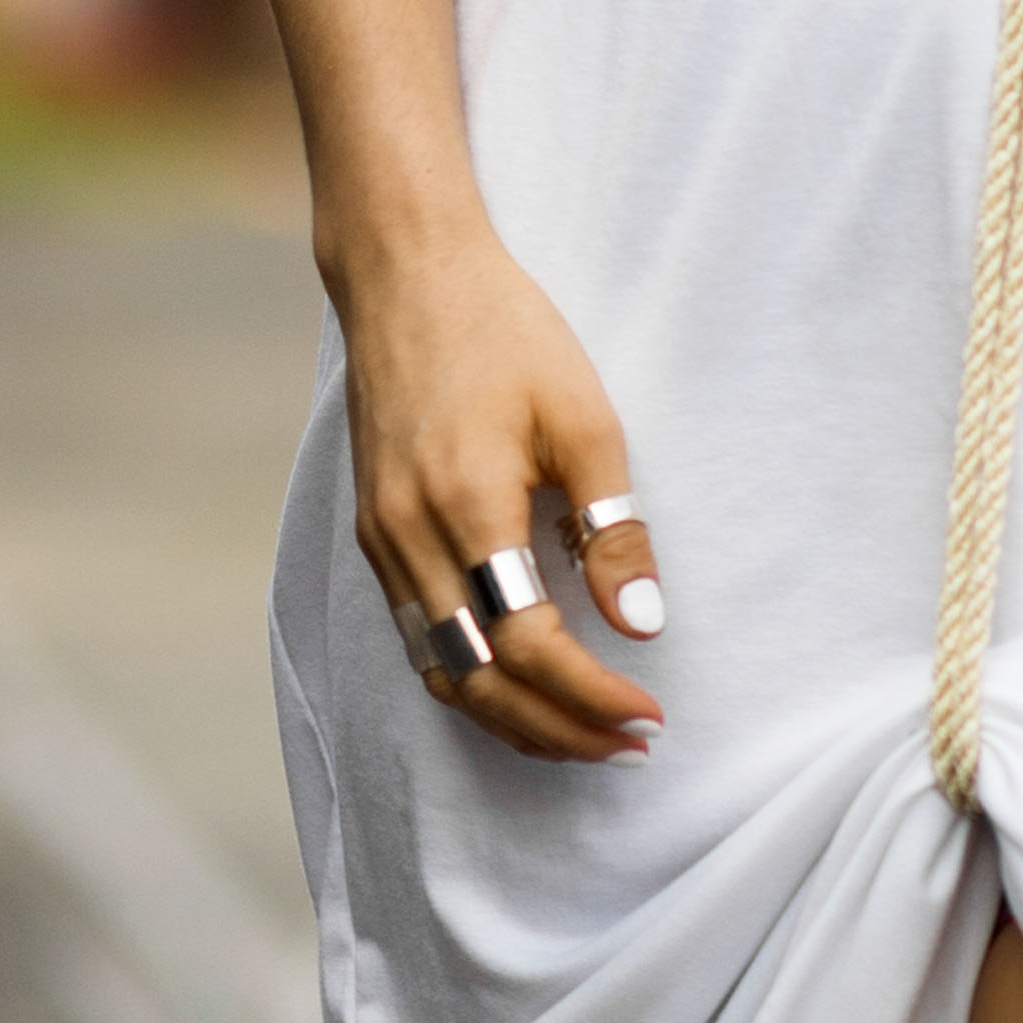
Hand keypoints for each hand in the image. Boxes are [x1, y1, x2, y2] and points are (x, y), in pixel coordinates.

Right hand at [332, 230, 666, 763]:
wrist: (405, 275)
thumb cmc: (504, 332)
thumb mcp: (583, 418)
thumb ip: (612, 528)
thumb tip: (642, 625)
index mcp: (468, 506)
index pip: (531, 645)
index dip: (591, 696)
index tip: (649, 716)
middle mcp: (410, 537)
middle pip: (480, 682)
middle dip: (556, 730)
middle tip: (626, 746)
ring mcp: (381, 539)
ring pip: (441, 672)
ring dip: (512, 719)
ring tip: (582, 735)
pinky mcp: (373, 533)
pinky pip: (419, 638)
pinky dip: (471, 682)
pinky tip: (521, 687)